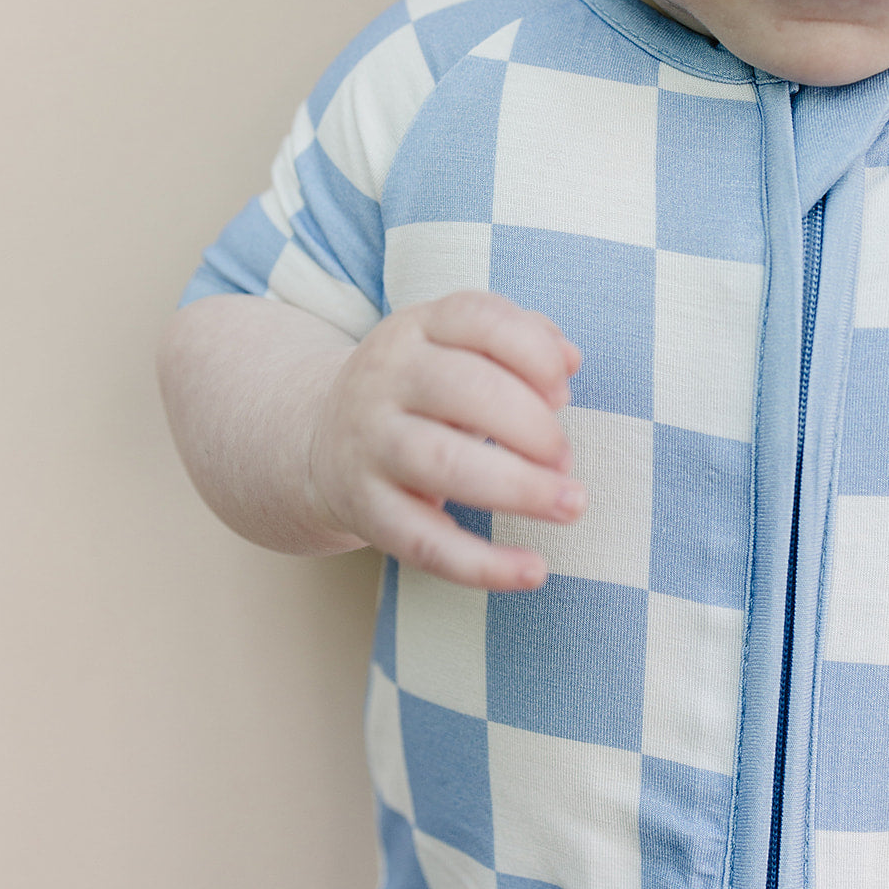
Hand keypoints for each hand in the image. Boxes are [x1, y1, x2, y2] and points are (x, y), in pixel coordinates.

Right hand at [307, 291, 584, 589]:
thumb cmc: (419, 392)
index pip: (477, 318)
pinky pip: (425, 543)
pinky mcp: (368, 510)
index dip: (534, 352)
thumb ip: (521, 339)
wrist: (317, 440)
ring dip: (519, 487)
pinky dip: (483, 564)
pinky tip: (533, 570)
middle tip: (564, 458)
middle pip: (465, 389)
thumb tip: (570, 361)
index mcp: (416, 329)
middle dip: (533, 426)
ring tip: (569, 504)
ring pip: (443, 462)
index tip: (561, 391)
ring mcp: (372, 445)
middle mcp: (386, 380)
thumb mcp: (455, 347)